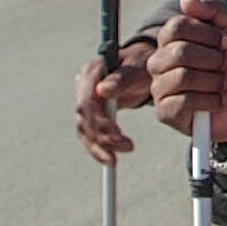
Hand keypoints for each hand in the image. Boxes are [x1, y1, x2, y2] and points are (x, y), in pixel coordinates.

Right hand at [75, 39, 155, 164]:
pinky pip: (89, 134)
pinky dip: (97, 149)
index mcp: (92, 71)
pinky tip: (109, 161)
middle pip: (85, 117)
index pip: (88, 101)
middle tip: (127, 147)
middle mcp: (83, 85)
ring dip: (99, 147)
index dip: (100, 121)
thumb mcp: (139, 68)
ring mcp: (85, 99)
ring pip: (84, 129)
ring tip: (115, 161)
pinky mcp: (90, 113)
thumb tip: (103, 91)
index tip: (117, 135)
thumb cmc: (143, 64)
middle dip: (103, 137)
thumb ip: (123, 78)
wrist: (143, 67)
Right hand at [147, 0, 226, 145]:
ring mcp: (159, 88)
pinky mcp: (166, 113)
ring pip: (183, 76)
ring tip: (219, 85)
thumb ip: (213, 11)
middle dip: (213, 60)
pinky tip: (214, 102)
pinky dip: (210, 101)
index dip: (208, 34)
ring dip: (213, 82)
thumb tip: (186, 0)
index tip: (224, 43)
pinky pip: (185, 102)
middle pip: (180, 52)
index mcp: (170, 40)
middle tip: (222, 67)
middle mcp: (159, 62)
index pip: (177, 26)